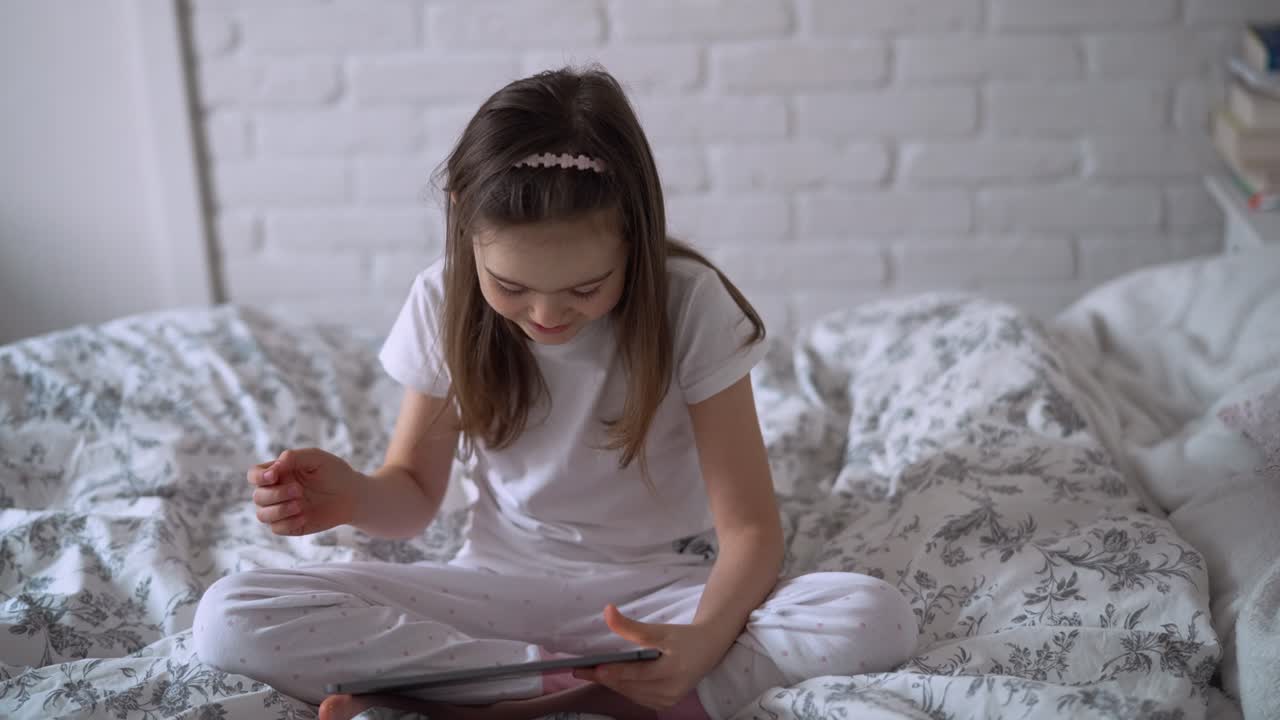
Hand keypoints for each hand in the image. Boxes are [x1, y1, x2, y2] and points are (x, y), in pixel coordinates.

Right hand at [247, 448, 360, 534]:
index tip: (274, 476)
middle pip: (257, 496)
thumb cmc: (334, 472)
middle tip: (299, 490)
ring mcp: (282, 509)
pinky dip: (287, 523)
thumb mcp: (316, 458)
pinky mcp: (291, 525)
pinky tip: (304, 517)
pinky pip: (277, 528)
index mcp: (278, 473)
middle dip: (276, 494)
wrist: (353, 495)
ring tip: (300, 505)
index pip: (254, 475)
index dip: (259, 477)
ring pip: (262, 515)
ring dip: (278, 510)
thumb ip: (294, 457)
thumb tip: (275, 465)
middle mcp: (276, 491)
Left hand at [572, 604, 725, 710]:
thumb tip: (608, 611)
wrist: (708, 649)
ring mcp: (668, 700)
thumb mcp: (660, 630)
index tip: (593, 667)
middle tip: (579, 670)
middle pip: (631, 686)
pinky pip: (638, 697)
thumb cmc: (684, 637)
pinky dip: (623, 688)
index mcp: (673, 670)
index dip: (614, 671)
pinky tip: (610, 679)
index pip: (638, 674)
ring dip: (612, 684)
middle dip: (604, 678)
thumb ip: (632, 626)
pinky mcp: (666, 703)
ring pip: (632, 693)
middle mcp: (671, 690)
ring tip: (589, 673)